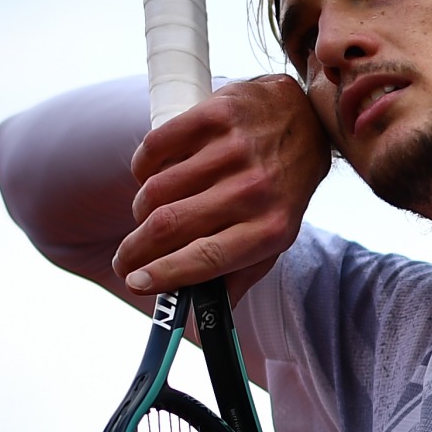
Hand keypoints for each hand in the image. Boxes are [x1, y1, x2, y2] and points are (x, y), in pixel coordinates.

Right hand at [112, 74, 330, 304]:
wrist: (306, 117)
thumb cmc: (282, 186)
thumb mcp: (276, 234)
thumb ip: (240, 273)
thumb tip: (200, 316)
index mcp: (270, 228)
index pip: (205, 259)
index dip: (162, 274)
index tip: (134, 282)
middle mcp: (254, 189)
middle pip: (169, 225)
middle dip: (134, 250)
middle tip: (125, 259)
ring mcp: (233, 149)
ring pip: (156, 189)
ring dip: (142, 208)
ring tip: (149, 212)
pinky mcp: (213, 115)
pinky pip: (153, 149)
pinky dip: (142, 168)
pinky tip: (153, 174)